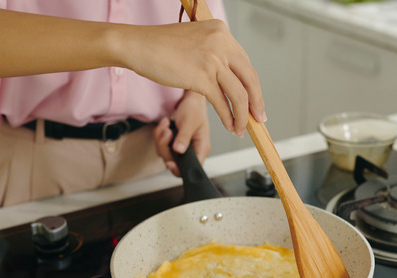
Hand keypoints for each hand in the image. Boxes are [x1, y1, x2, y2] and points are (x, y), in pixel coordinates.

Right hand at [120, 20, 265, 135]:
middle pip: (249, 78)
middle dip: (256, 102)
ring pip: (239, 94)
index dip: (253, 86)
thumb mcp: (196, 41)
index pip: (246, 63)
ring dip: (242, 115)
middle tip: (259, 117)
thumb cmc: (160, 46)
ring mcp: (213, 59)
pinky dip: (229, 118)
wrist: (137, 45)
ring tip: (241, 127)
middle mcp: (221, 42)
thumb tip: (231, 80)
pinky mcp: (202, 76)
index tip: (256, 100)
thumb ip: (215, 54)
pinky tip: (229, 125)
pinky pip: (222, 102)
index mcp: (221, 32)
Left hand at [154, 91, 210, 176]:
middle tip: (167, 131)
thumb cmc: (195, 109)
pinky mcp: (173, 143)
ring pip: (165, 154)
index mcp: (201, 148)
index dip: (180, 169)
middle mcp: (192, 150)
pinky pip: (161, 145)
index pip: (192, 168)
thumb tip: (179, 150)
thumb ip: (184, 137)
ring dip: (160, 139)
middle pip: (174, 162)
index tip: (170, 162)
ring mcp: (182, 148)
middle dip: (165, 147)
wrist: (190, 99)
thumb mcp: (189, 122)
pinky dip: (159, 135)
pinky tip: (165, 125)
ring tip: (166, 125)